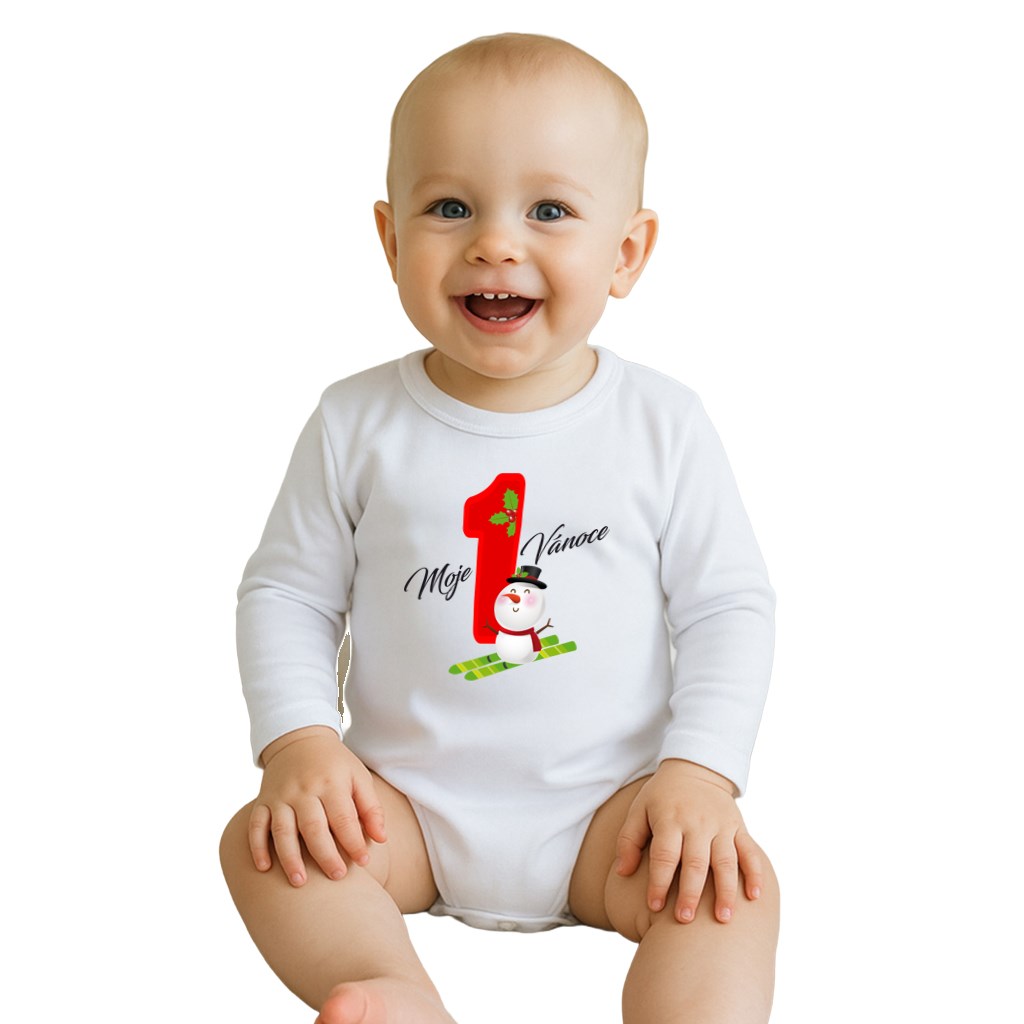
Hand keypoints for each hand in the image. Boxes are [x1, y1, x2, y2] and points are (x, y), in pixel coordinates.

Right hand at [248, 726, 386, 886]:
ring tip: (300, 883)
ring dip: (289, 857)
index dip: (354, 842)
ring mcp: (280, 796)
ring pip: (282, 830)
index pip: (343, 818)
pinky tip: (265, 868)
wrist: (299, 739)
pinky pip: (256, 825)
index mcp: (331, 783)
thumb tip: (381, 839)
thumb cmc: (335, 765)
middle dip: (325, 855)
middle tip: (337, 877)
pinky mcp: (263, 801)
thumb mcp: (358, 777)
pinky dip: (257, 847)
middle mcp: (303, 790)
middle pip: (313, 827)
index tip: (364, 862)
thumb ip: (370, 807)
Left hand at [615, 759, 765, 923]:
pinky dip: (755, 873)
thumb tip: (622, 872)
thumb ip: (629, 840)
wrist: (695, 768)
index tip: (654, 906)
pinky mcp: (738, 827)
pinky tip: (755, 896)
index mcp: (670, 819)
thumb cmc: (662, 796)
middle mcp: (697, 823)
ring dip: (725, 890)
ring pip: (726, 861)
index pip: (665, 855)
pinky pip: (749, 851)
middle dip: (691, 893)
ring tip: (722, 919)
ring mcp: (721, 825)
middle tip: (685, 920)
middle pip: (696, 862)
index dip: (659, 882)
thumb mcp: (639, 810)